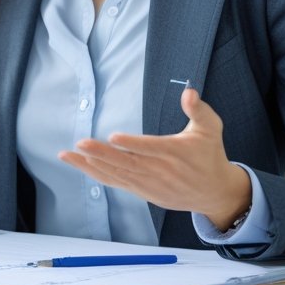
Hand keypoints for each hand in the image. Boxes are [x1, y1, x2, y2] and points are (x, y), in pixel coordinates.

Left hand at [59, 87, 251, 229]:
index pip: (150, 148)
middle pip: (127, 163)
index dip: (132, 144)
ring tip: (69, 155)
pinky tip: (82, 166)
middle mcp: (160, 171)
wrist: (215, 193)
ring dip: (92, 165)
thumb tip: (188, 91)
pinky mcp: (145, 192)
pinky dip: (100, 175)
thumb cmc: (210, 155)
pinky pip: (118, 183)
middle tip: (80, 144)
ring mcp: (150, 185)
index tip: (113, 137)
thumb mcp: (211, 128)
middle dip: (101, 154)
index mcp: (175, 153)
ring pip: (118, 175)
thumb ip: (198, 110)